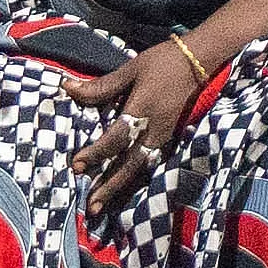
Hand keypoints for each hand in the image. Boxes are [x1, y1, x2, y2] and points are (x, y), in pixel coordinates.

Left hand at [64, 43, 203, 214]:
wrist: (200, 61)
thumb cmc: (163, 62)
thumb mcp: (131, 69)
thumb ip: (100, 86)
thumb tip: (67, 87)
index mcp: (142, 110)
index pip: (115, 139)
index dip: (95, 154)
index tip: (76, 165)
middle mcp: (154, 129)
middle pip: (129, 165)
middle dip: (109, 186)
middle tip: (90, 207)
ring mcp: (164, 136)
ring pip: (140, 168)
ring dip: (120, 188)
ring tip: (102, 205)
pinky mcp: (170, 138)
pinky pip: (151, 163)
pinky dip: (135, 178)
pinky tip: (123, 188)